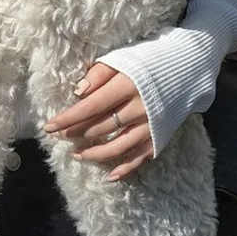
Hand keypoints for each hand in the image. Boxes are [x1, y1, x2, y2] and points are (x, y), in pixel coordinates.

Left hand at [42, 61, 154, 181]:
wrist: (187, 69)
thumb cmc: (147, 62)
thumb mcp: (121, 59)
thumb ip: (98, 74)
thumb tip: (78, 92)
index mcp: (128, 85)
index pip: (91, 106)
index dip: (68, 118)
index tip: (49, 127)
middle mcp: (140, 108)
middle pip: (101, 126)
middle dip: (77, 133)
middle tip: (60, 136)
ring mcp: (150, 125)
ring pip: (117, 147)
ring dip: (94, 153)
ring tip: (76, 155)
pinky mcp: (160, 136)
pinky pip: (140, 158)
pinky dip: (125, 169)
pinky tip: (109, 176)